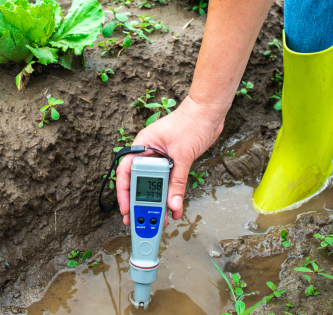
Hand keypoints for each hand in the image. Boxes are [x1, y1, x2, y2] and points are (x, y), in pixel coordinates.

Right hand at [116, 96, 225, 225]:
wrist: (209, 112)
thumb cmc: (191, 122)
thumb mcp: (182, 155)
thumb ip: (177, 181)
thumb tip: (173, 204)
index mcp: (142, 145)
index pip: (126, 171)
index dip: (123, 192)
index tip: (126, 208)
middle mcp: (148, 153)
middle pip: (138, 182)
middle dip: (139, 202)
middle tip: (138, 220)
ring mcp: (160, 158)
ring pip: (154, 185)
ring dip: (157, 202)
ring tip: (158, 220)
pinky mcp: (172, 163)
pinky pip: (168, 183)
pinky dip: (171, 196)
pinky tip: (174, 208)